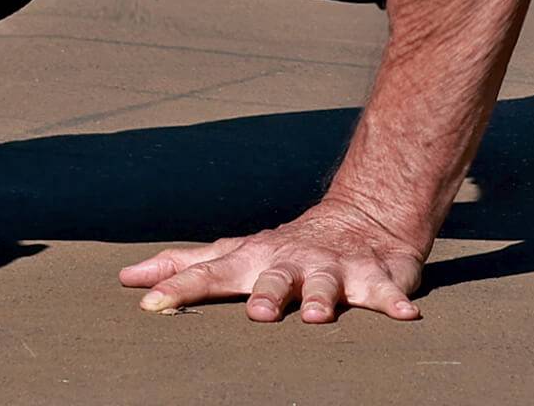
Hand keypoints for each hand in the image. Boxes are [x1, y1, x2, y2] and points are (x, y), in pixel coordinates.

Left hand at [119, 201, 425, 322]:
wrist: (363, 217)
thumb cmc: (286, 248)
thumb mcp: (235, 254)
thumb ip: (185, 266)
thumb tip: (128, 278)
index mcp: (255, 261)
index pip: (210, 274)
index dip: (180, 288)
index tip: (148, 303)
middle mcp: (292, 263)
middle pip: (274, 279)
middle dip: (266, 294)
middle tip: (257, 312)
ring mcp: (335, 269)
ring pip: (328, 284)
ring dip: (323, 298)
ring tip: (318, 316)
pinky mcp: (376, 277)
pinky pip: (387, 292)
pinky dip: (395, 302)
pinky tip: (405, 316)